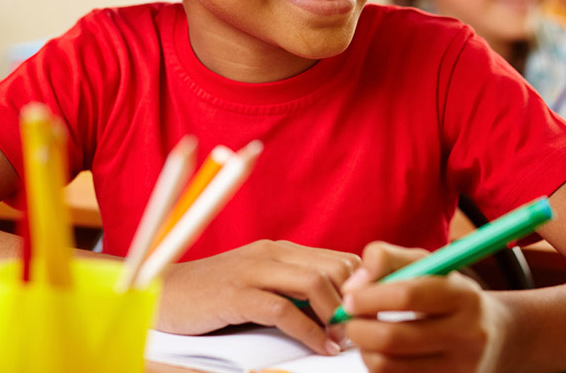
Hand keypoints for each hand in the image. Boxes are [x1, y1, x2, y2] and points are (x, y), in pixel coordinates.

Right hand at [156, 239, 359, 355]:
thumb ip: (290, 289)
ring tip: (346, 339)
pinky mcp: (237, 294)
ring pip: (314, 284)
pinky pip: (285, 311)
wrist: (164, 293)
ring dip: (337, 315)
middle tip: (363, 328)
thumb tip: (331, 310)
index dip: (360, 284)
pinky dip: (310, 332)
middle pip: (332, 267)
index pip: (336, 258)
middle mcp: (271, 253)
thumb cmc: (214, 294)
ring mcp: (254, 270)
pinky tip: (322, 346)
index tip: (370, 311)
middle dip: (355, 299)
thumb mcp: (258, 284)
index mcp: (280, 249)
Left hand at [341, 241, 507, 372]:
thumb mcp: (425, 263)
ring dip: (364, 350)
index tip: (349, 297)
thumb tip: (352, 286)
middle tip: (347, 319)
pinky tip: (380, 352)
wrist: (493, 335)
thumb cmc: (447, 291)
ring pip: (389, 366)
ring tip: (362, 334)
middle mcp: (468, 335)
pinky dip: (378, 367)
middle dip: (359, 328)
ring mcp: (461, 369)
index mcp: (462, 295)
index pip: (408, 295)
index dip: (370, 296)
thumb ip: (385, 259)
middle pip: (395, 338)